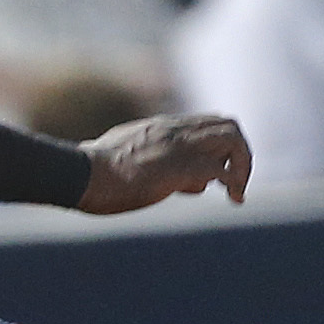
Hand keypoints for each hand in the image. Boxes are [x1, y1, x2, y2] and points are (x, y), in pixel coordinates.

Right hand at [76, 113, 251, 212]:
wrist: (81, 175)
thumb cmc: (89, 172)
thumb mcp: (114, 153)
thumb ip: (131, 154)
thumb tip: (130, 168)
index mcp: (158, 127)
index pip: (204, 123)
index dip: (217, 146)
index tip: (214, 173)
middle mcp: (174, 130)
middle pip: (227, 124)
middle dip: (239, 153)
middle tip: (234, 181)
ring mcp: (179, 147)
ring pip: (233, 138)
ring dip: (243, 165)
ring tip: (236, 192)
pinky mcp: (182, 168)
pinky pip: (224, 170)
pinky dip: (236, 183)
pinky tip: (234, 200)